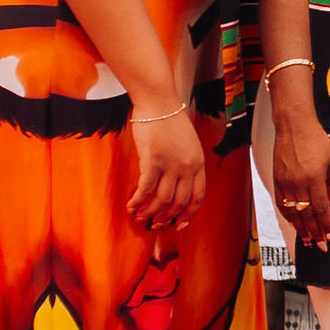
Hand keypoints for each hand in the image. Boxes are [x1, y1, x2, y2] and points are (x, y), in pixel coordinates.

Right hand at [127, 106, 208, 229]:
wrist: (159, 105)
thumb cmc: (170, 124)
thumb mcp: (189, 145)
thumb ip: (186, 164)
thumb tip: (176, 186)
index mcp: (198, 163)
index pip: (198, 196)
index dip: (189, 213)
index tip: (180, 224)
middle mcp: (187, 166)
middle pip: (179, 201)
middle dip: (167, 216)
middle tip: (155, 224)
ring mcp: (171, 164)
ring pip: (162, 198)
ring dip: (150, 211)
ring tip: (141, 217)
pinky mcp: (153, 161)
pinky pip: (145, 188)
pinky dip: (138, 200)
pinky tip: (131, 206)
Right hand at [269, 111, 329, 250]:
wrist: (294, 127)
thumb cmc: (316, 141)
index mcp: (314, 180)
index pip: (321, 210)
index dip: (327, 227)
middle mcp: (297, 185)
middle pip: (306, 216)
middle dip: (314, 233)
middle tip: (321, 246)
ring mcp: (285, 184)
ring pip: (292, 213)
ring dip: (300, 229)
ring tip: (308, 241)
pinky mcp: (276, 181)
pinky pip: (282, 205)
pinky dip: (289, 217)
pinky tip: (294, 224)